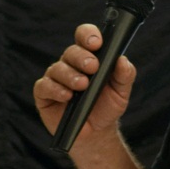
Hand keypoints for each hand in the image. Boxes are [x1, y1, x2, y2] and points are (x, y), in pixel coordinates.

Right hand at [33, 24, 136, 145]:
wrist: (95, 133)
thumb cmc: (107, 107)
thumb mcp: (121, 93)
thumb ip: (125, 76)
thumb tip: (122, 60)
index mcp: (89, 57)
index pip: (84, 37)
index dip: (88, 35)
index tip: (97, 43)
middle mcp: (70, 64)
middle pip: (71, 51)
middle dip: (82, 57)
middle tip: (93, 67)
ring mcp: (56, 78)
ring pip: (57, 68)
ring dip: (70, 75)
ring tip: (82, 85)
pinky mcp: (44, 94)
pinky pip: (44, 86)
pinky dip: (55, 89)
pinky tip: (67, 96)